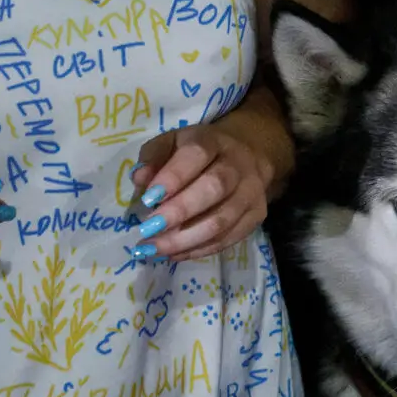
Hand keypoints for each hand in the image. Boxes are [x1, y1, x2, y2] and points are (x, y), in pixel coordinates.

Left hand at [127, 121, 279, 263]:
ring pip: (222, 220)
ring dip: (185, 239)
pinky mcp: (256, 216)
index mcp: (213, 142)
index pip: (197, 155)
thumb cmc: (197, 154)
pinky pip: (228, 238)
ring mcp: (251, 192)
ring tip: (155, 248)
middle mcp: (237, 165)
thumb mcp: (171, 143)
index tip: (148, 199)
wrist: (247, 156)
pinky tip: (174, 254)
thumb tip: (140, 180)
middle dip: (179, 212)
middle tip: (148, 229)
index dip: (173, 177)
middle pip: (215, 188)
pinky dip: (198, 250)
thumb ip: (153, 158)